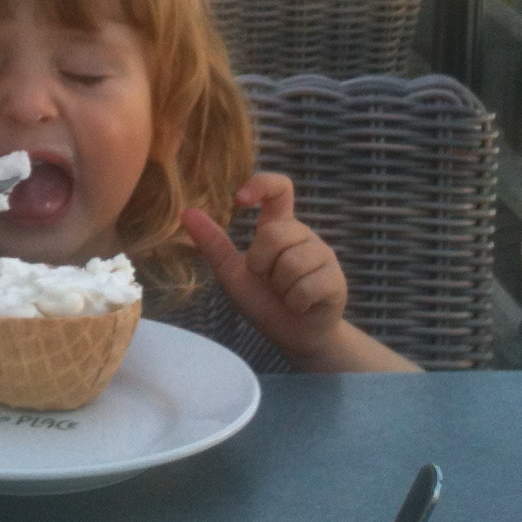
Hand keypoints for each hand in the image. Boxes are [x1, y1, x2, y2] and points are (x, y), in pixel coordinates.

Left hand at [181, 172, 348, 362]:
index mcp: (279, 227)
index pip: (279, 189)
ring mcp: (323, 255)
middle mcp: (303, 235)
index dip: (262, 185)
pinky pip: (306, 286)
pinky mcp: (336, 279)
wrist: (294, 337)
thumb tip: (185, 212)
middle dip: (261, 264)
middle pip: (276, 233)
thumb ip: (213, 244)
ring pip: (292, 262)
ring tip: (286, 295)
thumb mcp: (233, 274)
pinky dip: (295, 302)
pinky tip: (300, 306)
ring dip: (280, 288)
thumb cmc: (264, 302)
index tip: (240, 198)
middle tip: (268, 281)